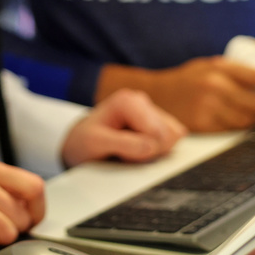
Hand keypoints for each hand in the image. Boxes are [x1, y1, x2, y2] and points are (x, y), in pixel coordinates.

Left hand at [60, 89, 185, 167]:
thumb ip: (124, 144)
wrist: (81, 144)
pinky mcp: (160, 122)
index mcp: (127, 101)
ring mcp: (152, 111)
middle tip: (124, 153)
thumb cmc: (85, 142)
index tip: (121, 153)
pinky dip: (158, 150)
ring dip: (154, 151)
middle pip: (167, 135)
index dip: (143, 151)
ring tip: (129, 150)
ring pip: (172, 138)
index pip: (157, 133)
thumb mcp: (95, 143)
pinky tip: (139, 148)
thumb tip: (152, 146)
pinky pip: (174, 140)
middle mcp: (142, 101)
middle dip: (149, 151)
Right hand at [96, 58, 254, 132]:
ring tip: (247, 115)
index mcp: (220, 66)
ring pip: (246, 120)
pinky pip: (231, 131)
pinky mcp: (202, 124)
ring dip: (252, 120)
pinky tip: (232, 121)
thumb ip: (247, 53)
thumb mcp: (215, 62)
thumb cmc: (191, 78)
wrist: (158, 95)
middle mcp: (214, 85)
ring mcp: (207, 106)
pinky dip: (237, 128)